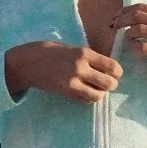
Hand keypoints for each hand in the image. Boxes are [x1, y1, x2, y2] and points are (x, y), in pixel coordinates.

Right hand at [3, 40, 120, 103]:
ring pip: (98, 95)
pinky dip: (88, 97)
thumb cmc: (50, 52)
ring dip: (100, 93)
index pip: (112, 66)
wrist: (28, 63)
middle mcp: (81, 67)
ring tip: (96, 89)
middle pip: (109, 83)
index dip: (117, 72)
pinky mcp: (66, 92)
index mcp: (84, 53)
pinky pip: (85, 99)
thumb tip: (106, 67)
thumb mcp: (72, 48)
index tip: (115, 73)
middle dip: (111, 84)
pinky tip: (84, 92)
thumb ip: (88, 57)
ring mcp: (73, 82)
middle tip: (108, 83)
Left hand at [110, 2, 146, 99]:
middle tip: (113, 27)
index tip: (116, 18)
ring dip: (127, 34)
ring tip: (126, 39)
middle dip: (120, 20)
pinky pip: (143, 47)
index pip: (140, 7)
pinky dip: (135, 48)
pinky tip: (134, 51)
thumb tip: (136, 19)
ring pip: (138, 29)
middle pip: (136, 16)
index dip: (124, 11)